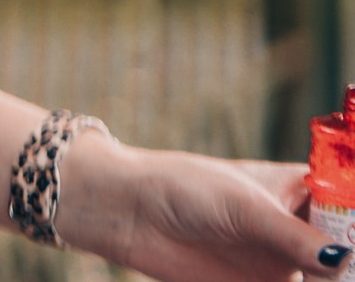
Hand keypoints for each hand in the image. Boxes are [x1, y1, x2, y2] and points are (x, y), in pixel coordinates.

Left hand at [62, 135, 347, 281]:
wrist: (128, 212)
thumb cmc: (183, 188)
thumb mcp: (245, 206)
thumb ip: (294, 237)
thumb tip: (342, 259)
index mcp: (300, 190)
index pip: (348, 205)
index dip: (354, 221)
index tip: (351, 246)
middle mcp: (297, 229)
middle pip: (343, 252)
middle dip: (347, 262)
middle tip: (340, 269)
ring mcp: (281, 263)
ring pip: (322, 280)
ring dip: (330, 279)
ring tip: (324, 279)